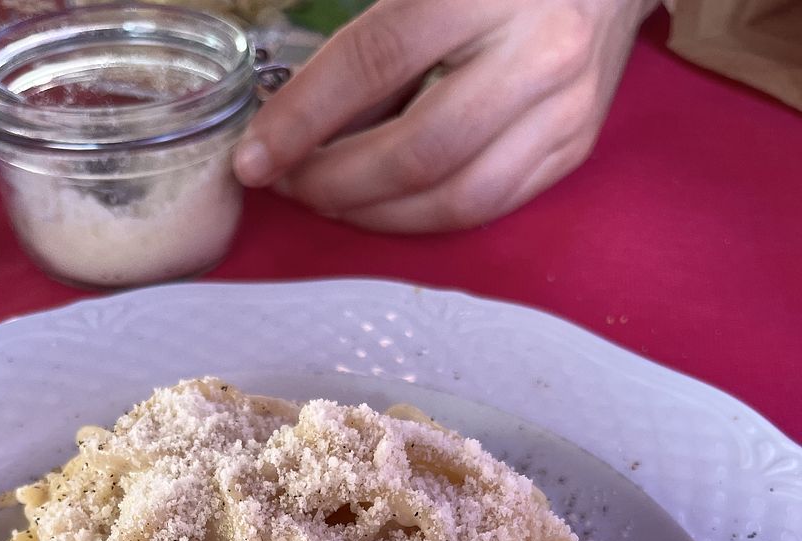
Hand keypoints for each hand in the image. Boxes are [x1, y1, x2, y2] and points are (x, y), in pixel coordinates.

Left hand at [235, 0, 656, 231]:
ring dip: (377, 215)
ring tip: (331, 200)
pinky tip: (384, 207)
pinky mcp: (575, 147)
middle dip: (337, 183)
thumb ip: (371, 32)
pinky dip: (424, 218)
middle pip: (418, 150)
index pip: (377, 61)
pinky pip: (489, 208)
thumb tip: (295, 109)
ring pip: (455, 199)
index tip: (255, 155)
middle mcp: (537, 52)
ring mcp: (564, 109)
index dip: (305, 117)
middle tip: (290, 184)